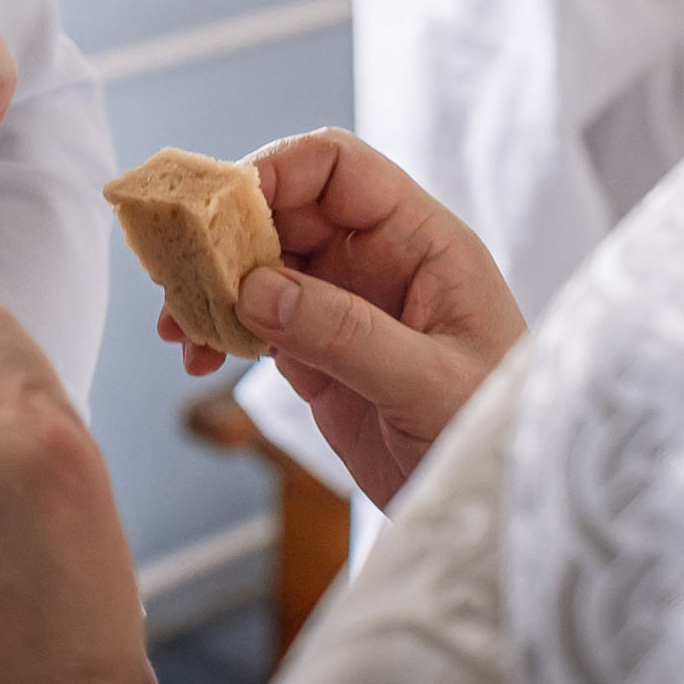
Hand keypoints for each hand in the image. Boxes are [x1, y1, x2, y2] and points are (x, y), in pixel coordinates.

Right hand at [156, 127, 524, 506]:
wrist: (503, 514)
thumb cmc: (499, 436)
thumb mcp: (430, 385)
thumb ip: (345, 333)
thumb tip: (256, 288)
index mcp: (422, 242)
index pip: (338, 169)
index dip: (276, 172)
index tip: (220, 209)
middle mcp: (380, 262)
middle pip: (284, 210)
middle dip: (226, 235)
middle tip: (180, 271)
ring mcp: (347, 307)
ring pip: (260, 265)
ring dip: (212, 285)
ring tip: (180, 325)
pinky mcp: (321, 354)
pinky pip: (256, 320)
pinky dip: (219, 330)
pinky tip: (199, 355)